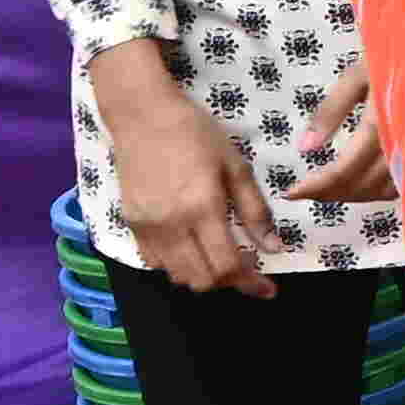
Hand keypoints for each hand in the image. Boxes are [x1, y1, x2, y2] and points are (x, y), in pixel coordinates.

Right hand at [95, 43, 280, 295]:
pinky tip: (191, 246)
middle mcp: (171, 226)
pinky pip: (154, 262)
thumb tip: (274, 248)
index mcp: (202, 209)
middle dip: (229, 281)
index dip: (251, 284)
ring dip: (203, 275)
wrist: (143, 115)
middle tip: (246, 265)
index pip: (228, 266)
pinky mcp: (130, 224)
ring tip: (220, 254)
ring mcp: (146, 228)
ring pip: (176, 276)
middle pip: (202, 280)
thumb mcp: (236, 167)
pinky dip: (176, 265)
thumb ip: (255, 211)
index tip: (268, 290)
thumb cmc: (197, 134)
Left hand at [278, 62, 392, 204]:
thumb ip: (330, 111)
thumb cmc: (398, 57)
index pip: (345, 169)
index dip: (317, 185)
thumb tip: (303, 149)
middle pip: (362, 185)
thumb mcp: (357, 76)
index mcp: (382, 122)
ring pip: (381, 190)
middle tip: (303, 191)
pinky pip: (401, 185)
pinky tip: (361, 181)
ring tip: (328, 188)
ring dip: (352, 194)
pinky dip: (376, 190)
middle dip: (329, 193)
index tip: (290, 192)